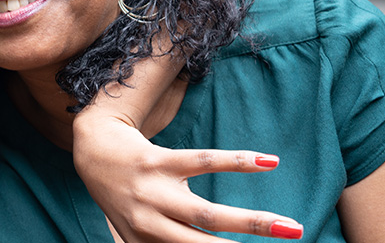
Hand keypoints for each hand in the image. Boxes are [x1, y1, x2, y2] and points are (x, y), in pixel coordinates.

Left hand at [73, 113, 302, 241]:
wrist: (94, 152)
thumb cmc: (126, 198)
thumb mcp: (136, 232)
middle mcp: (148, 223)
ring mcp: (153, 192)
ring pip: (208, 213)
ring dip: (254, 222)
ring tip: (290, 227)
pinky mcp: (159, 161)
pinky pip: (204, 161)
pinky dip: (238, 161)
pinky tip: (268, 162)